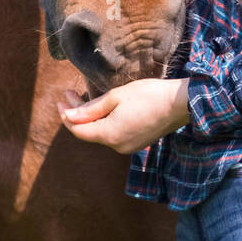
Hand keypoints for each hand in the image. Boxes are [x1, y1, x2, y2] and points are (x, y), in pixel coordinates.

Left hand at [57, 77, 190, 152]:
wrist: (180, 104)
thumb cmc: (148, 95)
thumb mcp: (116, 97)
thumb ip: (91, 109)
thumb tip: (70, 116)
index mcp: (110, 135)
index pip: (78, 130)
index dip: (66, 115)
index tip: (60, 99)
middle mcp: (117, 146)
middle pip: (89, 132)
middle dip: (77, 113)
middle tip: (70, 93)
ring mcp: (128, 146)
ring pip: (101, 133)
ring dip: (90, 117)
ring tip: (84, 98)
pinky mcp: (137, 142)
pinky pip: (113, 134)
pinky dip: (103, 122)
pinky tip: (102, 109)